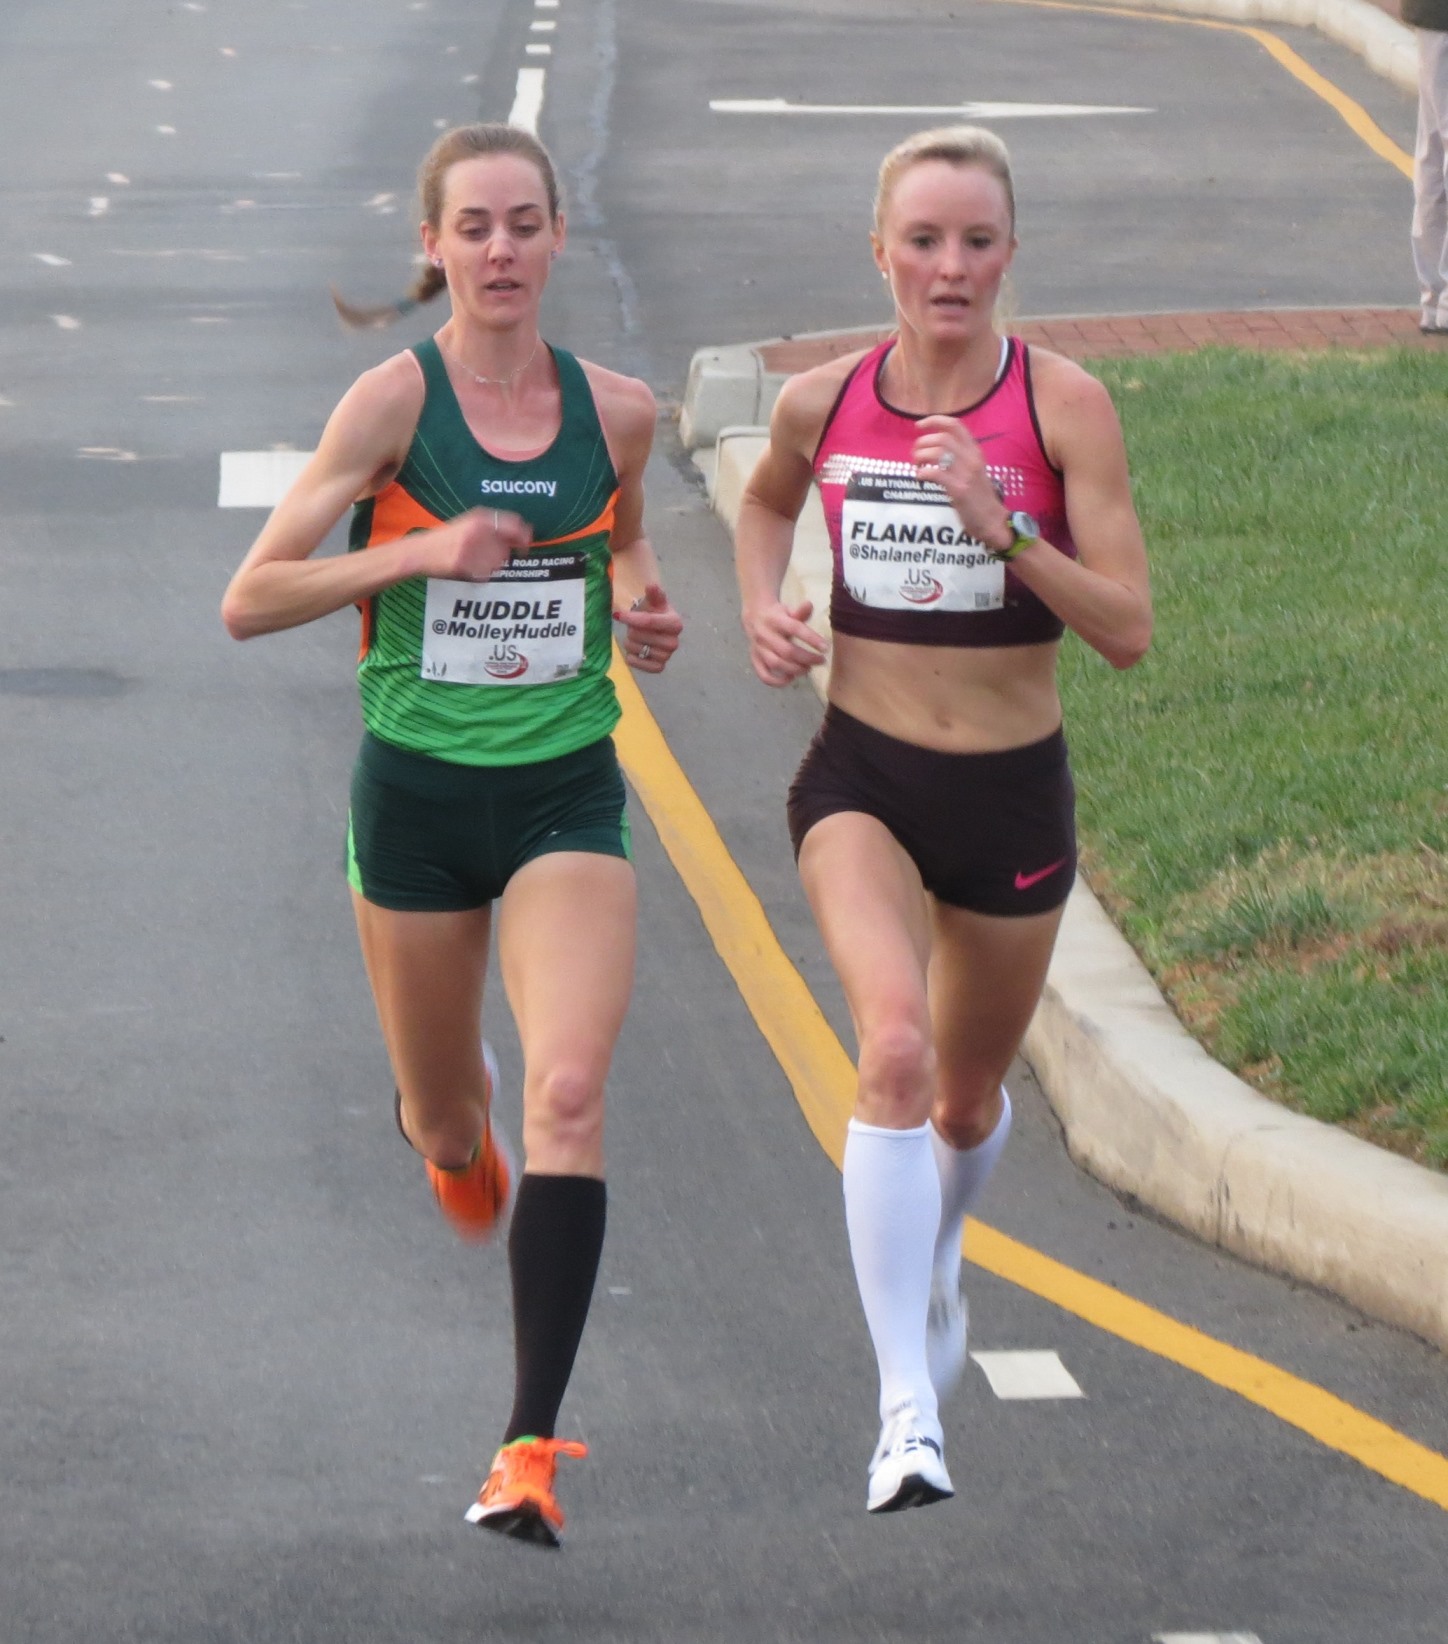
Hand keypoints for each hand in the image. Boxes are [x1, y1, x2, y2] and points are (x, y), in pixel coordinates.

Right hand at [422, 507, 531, 580]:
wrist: (421, 551)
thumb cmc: (447, 538)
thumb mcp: (469, 524)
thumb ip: (493, 527)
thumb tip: (522, 533)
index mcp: (480, 517)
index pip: (514, 524)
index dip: (524, 536)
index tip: (525, 545)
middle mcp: (478, 531)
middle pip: (507, 548)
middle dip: (503, 556)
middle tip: (491, 557)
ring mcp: (471, 548)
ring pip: (498, 563)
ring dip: (492, 565)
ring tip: (476, 561)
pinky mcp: (464, 564)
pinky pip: (486, 575)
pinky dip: (482, 575)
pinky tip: (469, 568)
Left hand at [614, 582, 682, 673]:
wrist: (653, 627)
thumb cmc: (653, 612)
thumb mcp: (653, 601)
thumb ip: (654, 594)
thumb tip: (652, 586)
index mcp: (675, 623)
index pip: (648, 621)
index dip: (631, 618)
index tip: (618, 614)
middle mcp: (674, 642)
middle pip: (640, 636)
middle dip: (632, 630)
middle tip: (634, 628)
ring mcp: (667, 656)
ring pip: (639, 650)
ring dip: (631, 643)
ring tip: (635, 637)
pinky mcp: (660, 667)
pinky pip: (642, 666)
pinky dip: (634, 659)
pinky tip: (634, 651)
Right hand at [743, 598, 828, 687]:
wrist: (755, 617)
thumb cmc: (778, 615)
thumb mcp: (789, 610)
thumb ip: (800, 612)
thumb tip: (809, 605)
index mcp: (775, 620)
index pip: (794, 629)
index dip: (811, 639)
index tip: (825, 648)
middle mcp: (764, 635)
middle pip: (787, 651)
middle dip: (807, 658)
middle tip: (821, 661)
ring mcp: (758, 649)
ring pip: (776, 664)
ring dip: (795, 669)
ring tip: (808, 669)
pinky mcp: (755, 660)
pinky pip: (764, 675)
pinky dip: (777, 681)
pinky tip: (791, 679)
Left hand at [912, 414, 1010, 549]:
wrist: (992, 521)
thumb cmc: (979, 497)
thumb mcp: (972, 470)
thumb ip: (957, 458)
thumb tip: (932, 450)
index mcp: (975, 451)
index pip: (955, 425)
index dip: (934, 420)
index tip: (918, 425)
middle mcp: (972, 458)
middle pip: (942, 438)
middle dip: (922, 443)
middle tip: (916, 456)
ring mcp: (966, 474)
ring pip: (937, 453)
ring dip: (920, 458)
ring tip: (918, 468)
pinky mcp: (959, 490)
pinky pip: (935, 473)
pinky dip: (922, 473)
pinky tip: (921, 478)